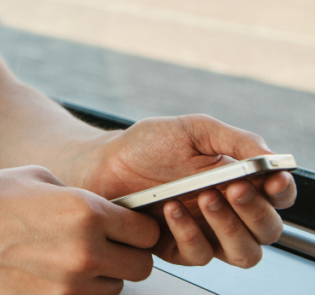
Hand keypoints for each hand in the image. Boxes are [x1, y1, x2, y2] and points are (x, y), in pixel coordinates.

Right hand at [0, 165, 159, 294]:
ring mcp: (67, 286)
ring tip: (69, 258)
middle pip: (140, 267)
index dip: (137, 227)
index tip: (126, 226)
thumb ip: (77, 195)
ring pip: (114, 290)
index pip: (146, 231)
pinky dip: (77, 291)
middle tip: (106, 245)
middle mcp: (85, 252)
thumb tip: (100, 210)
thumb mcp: (37, 177)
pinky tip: (53, 273)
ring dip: (102, 276)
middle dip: (127, 254)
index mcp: (86, 212)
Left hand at [82, 114, 296, 267]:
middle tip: (233, 190)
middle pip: (267, 231)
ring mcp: (205, 233)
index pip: (278, 197)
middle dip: (255, 212)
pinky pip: (198, 255)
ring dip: (229, 228)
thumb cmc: (147, 145)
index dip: (281, 191)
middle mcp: (228, 212)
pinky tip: (171, 210)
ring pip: (242, 253)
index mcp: (238, 182)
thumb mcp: (193, 130)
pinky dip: (189, 232)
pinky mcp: (177, 248)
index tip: (270, 180)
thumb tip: (270, 156)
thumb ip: (235, 140)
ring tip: (204, 198)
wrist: (103, 162)